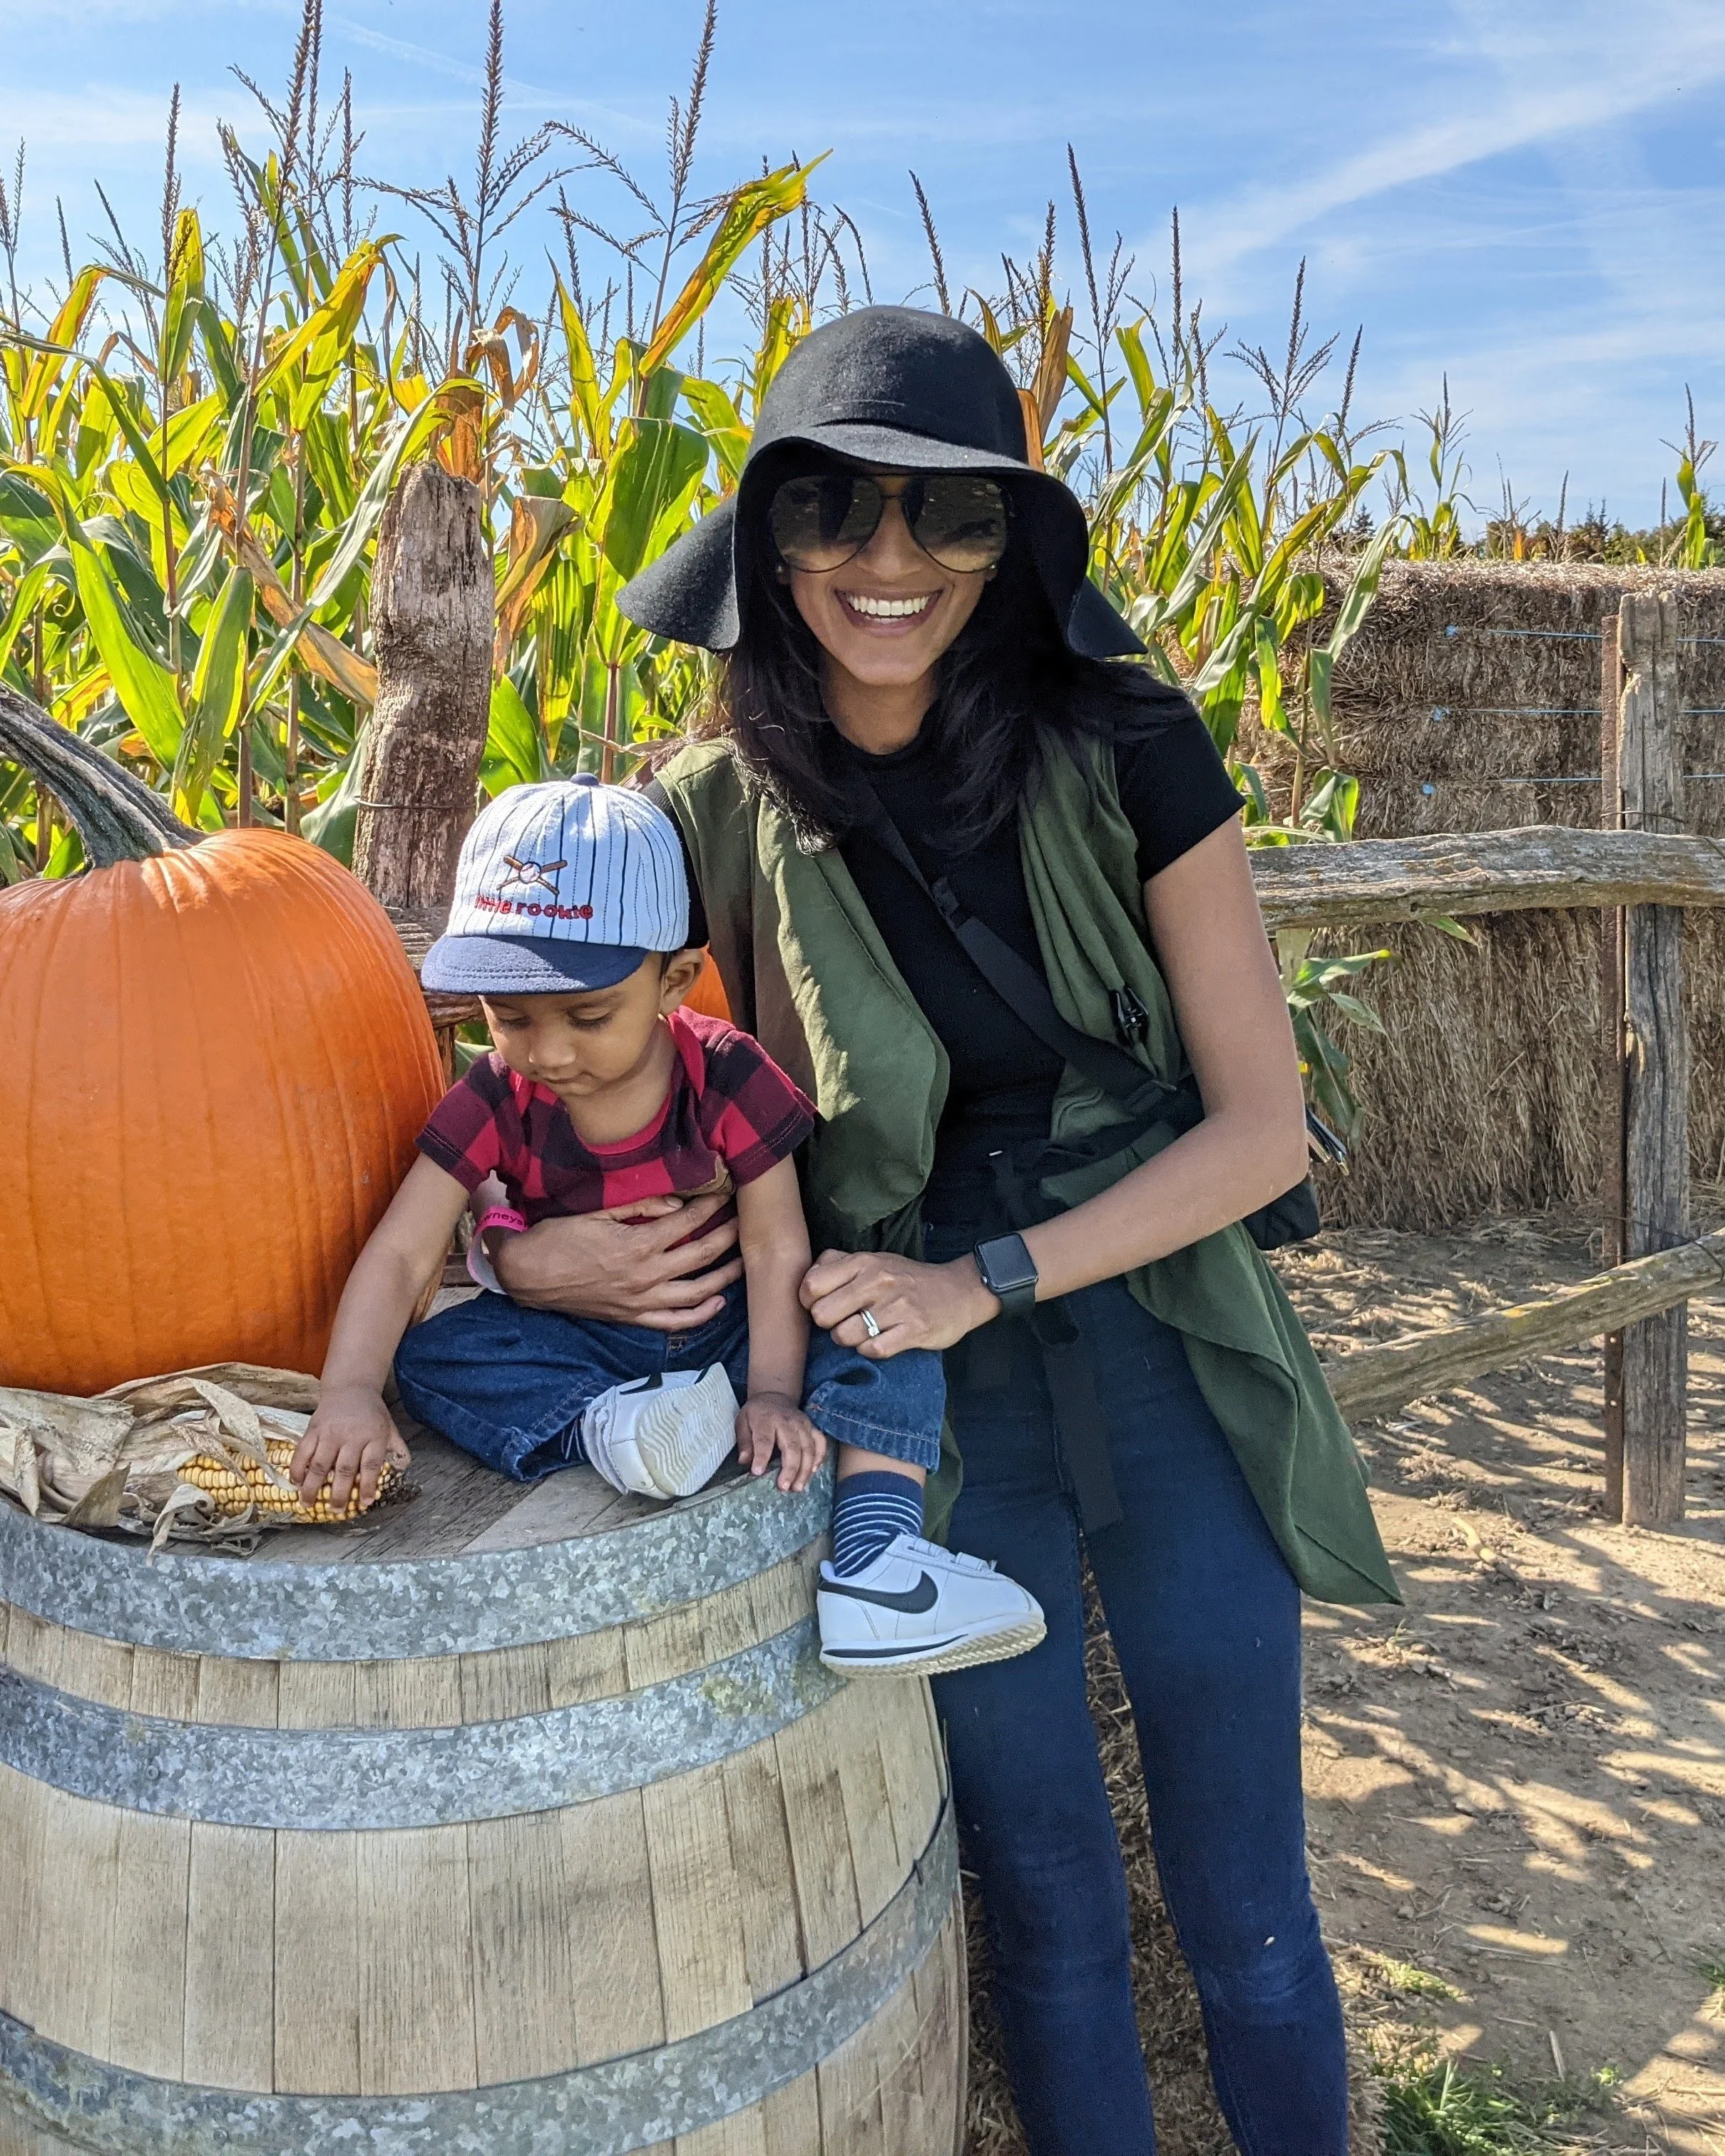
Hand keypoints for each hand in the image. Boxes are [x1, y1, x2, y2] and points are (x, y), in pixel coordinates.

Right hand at [290, 1386, 410, 1514]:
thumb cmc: (371, 1412)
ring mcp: (330, 1432)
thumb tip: (403, 1467)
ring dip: (312, 1487)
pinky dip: (297, 1468)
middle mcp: (352, 1435)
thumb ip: (396, 1447)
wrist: (350, 1387)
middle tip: (336, 1510)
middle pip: (345, 1469)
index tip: (365, 1503)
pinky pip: (302, 1452)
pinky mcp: (313, 1429)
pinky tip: (295, 1482)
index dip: (369, 1486)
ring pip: (321, 1464)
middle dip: (339, 1493)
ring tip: (308, 1503)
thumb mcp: (389, 1427)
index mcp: (374, 1436)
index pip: (372, 1465)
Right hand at [492, 1189, 742, 1330]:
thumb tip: (676, 1204)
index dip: (711, 1205)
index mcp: (636, 1244)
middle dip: (728, 1234)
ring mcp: (641, 1301)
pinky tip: (718, 1303)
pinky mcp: (632, 1318)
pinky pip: (675, 1322)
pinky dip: (701, 1315)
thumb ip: (639, 1207)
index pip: (687, 1221)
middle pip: (702, 1254)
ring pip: (698, 1292)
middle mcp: (645, 1275)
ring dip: (726, 1275)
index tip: (727, 1193)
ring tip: (743, 1260)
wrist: (527, 1275)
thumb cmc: (558, 1238)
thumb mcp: (596, 1212)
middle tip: (744, 1221)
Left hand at [735, 1393, 826, 1493]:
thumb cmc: (756, 1414)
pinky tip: (814, 1471)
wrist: (774, 1396)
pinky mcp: (811, 1427)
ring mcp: (802, 1424)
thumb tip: (745, 1461)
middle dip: (790, 1469)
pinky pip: (820, 1442)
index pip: (764, 1440)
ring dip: (805, 1469)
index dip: (762, 1457)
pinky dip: (820, 1457)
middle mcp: (787, 1421)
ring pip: (808, 1447)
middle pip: (792, 1446)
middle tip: (784, 1487)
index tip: (758, 1473)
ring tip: (798, 1487)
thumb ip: (744, 1442)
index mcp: (766, 1420)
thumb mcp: (742, 1422)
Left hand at [800, 1249, 998, 1358]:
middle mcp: (878, 1281)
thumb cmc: (907, 1279)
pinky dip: (872, 1350)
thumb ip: (838, 1263)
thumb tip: (807, 1277)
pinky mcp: (913, 1330)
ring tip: (865, 1332)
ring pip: (845, 1336)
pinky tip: (882, 1341)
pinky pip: (873, 1350)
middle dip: (829, 1325)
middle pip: (822, 1315)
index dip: (809, 1302)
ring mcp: (896, 1306)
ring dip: (850, 1340)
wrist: (959, 1290)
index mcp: (863, 1262)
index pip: (811, 1285)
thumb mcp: (874, 1261)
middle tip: (846, 1322)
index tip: (824, 1306)